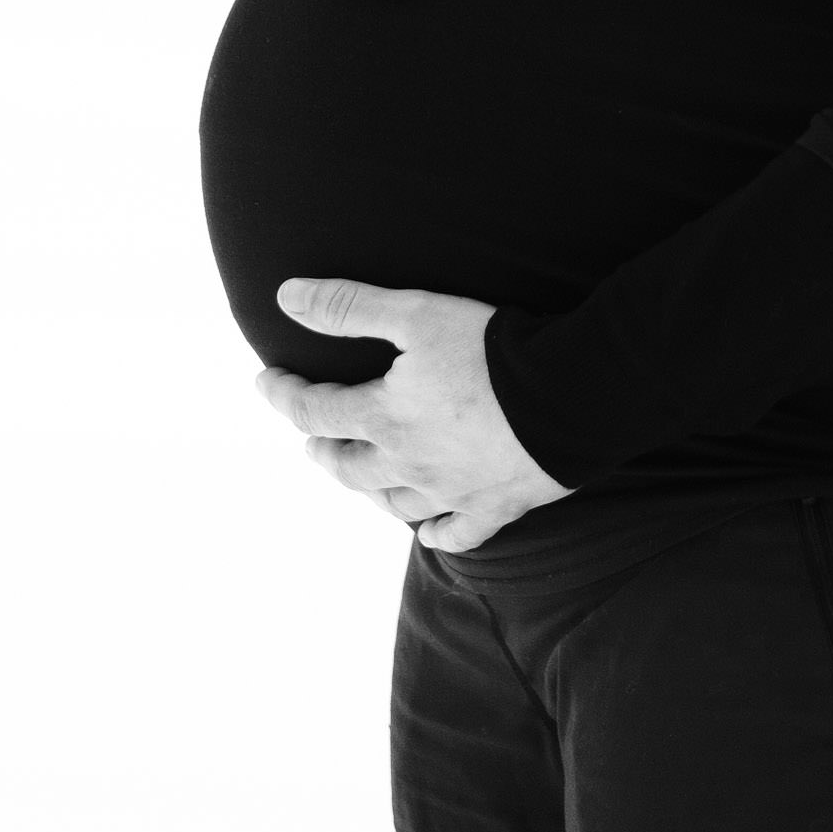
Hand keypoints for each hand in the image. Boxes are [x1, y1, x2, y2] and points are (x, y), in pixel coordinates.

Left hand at [258, 278, 573, 551]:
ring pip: (394, 503)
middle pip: (348, 467)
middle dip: (322, 449)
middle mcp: (408, 464)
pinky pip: (455, 534)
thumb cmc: (489, 349)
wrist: (567, 394)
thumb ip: (349, 307)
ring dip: (370, 490)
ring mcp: (450, 493)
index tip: (265, 379)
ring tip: (361, 476)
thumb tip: (285, 297)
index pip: (315, 410)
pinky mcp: (493, 508)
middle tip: (310, 440)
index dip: (284, 394)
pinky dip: (435, 532)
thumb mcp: (414, 313)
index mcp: (384, 417)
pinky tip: (428, 530)